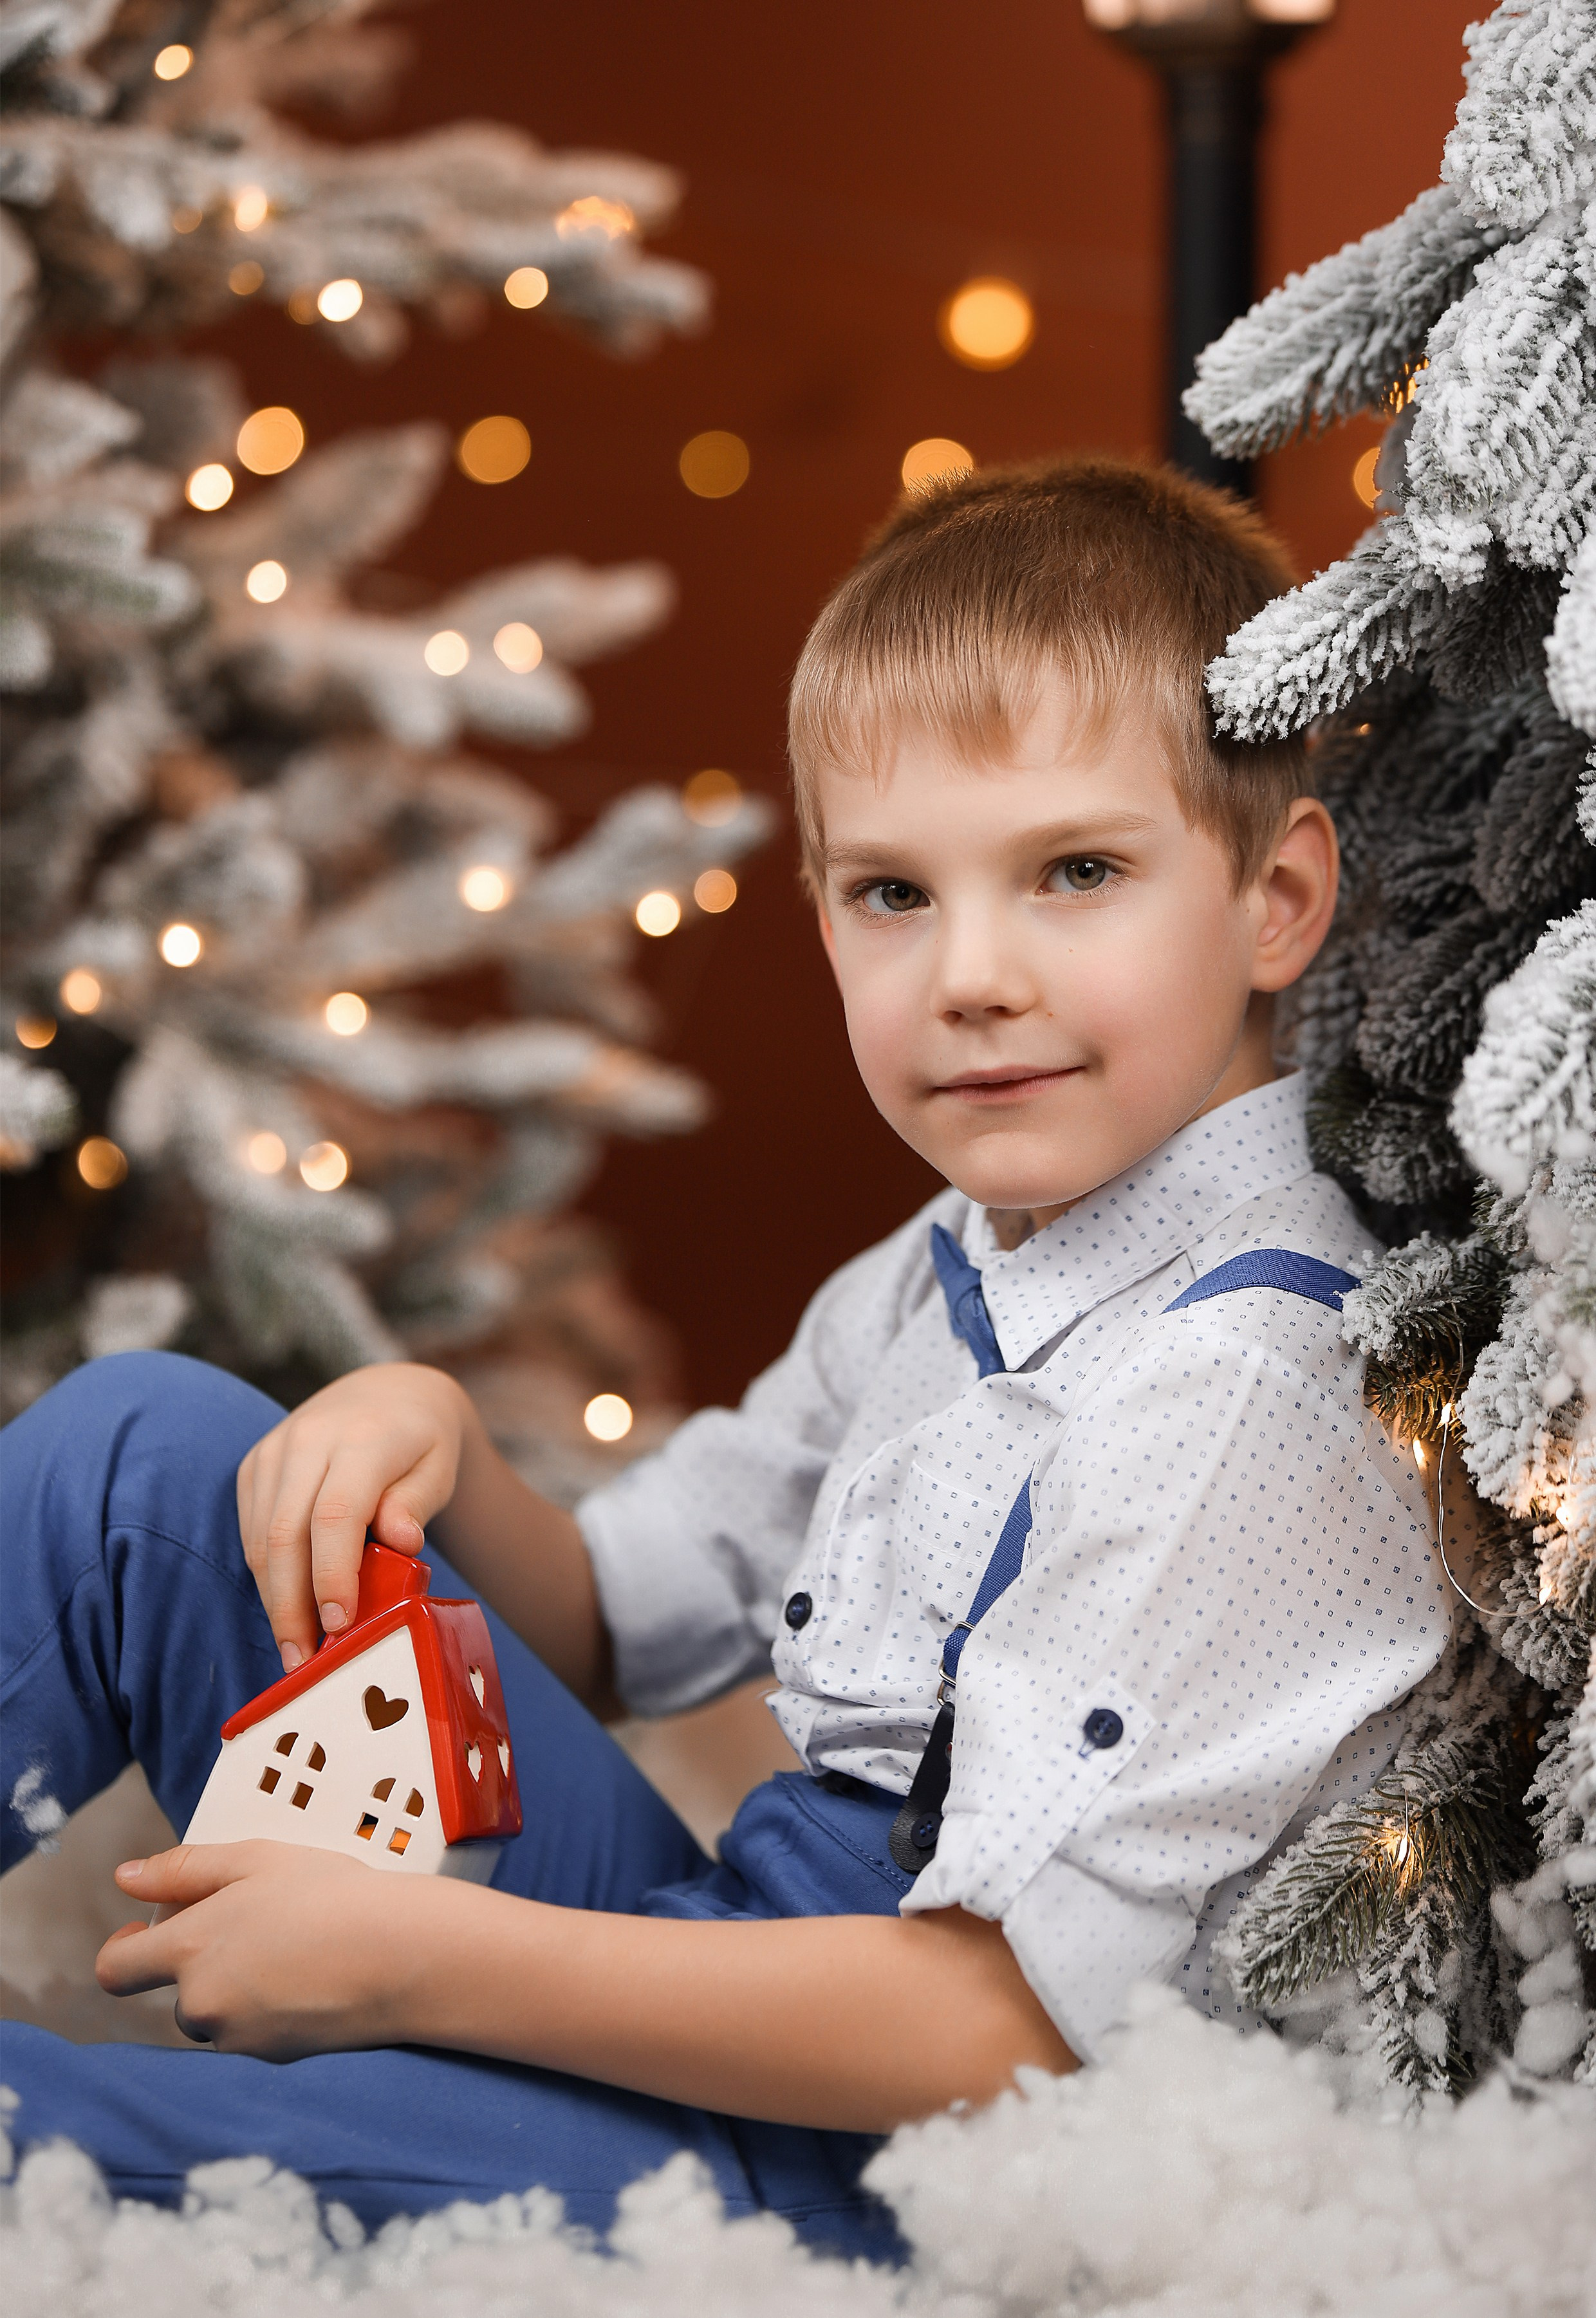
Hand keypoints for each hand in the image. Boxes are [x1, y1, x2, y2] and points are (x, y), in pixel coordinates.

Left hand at [96, 1841, 442, 2058]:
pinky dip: (271, 2011)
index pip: (116, 1969)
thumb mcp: (256, 1859)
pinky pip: (253, 2034)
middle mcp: (201, 2003)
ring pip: (217, 2016)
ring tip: (296, 1951)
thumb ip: (183, 1869)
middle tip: (257, 1927)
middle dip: (203, 1966)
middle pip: (176, 1993)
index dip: (122, 1950)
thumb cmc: (331, 1895)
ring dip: (237, 1991)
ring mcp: (237, 2038)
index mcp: (188, 1949)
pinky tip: (314, 1979)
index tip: (141, 1934)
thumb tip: (126, 1878)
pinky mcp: (273, 2059)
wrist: (401, 1956)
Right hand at [236, 1362, 474, 1669]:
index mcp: (362, 1437)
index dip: (331, 1574)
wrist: (388, 1396)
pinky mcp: (254, 1464)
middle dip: (291, 1605)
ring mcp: (275, 1449)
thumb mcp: (439, 1469)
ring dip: (274, 1600)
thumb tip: (400, 1542)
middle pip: (285, 1534)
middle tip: (304, 1662)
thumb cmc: (421, 1443)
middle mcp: (309, 1438)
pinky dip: (266, 1575)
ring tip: (295, 1649)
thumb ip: (417, 1504)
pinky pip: (251, 1529)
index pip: (336, 1514)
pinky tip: (286, 1607)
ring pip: (260, 1538)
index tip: (338, 1626)